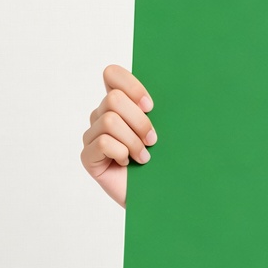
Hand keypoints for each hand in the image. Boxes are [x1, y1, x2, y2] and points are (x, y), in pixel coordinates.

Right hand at [80, 64, 155, 206]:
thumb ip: (158, 107)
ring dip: (134, 140)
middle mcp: (102, 116)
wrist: (161, 193)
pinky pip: (103, 143)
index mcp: (120, 103)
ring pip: (110, 120)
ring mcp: (92, 136)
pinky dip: (123, 152)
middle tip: (153, 140)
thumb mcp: (166, 127)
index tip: (151, 106)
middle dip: (140, 120)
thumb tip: (179, 81)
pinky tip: (128, 163)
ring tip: (144, 156)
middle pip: (114, 99)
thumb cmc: (165, 158)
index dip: (131, 85)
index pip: (111, 74)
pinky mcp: (88, 156)